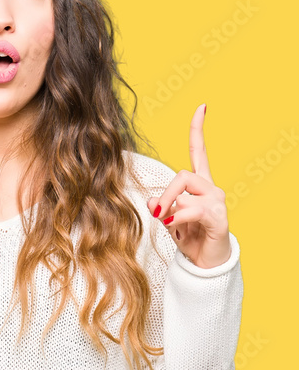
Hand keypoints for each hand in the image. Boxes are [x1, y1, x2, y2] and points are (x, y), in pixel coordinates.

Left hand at [148, 104, 231, 268]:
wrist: (207, 263)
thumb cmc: (190, 237)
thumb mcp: (168, 218)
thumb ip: (159, 206)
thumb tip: (152, 201)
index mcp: (199, 185)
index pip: (199, 152)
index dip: (198, 130)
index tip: (202, 106)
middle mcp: (211, 188)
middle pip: (181, 175)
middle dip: (165, 194)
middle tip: (158, 213)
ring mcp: (216, 200)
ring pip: (183, 191)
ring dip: (169, 208)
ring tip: (172, 224)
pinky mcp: (217, 215)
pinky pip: (190, 209)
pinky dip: (177, 218)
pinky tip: (175, 225)